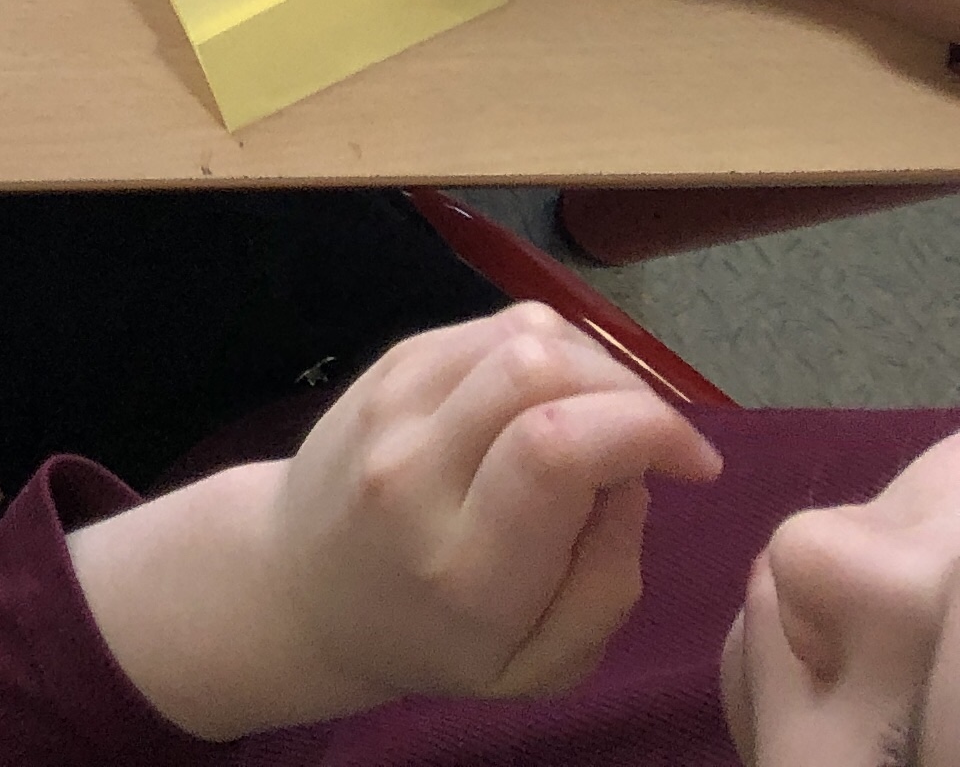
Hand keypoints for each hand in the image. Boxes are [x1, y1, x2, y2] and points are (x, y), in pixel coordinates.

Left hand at [73, 306, 721, 736]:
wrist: (299, 589)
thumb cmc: (434, 641)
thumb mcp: (538, 667)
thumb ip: (607, 584)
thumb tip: (633, 477)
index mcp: (464, 564)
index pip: (553, 450)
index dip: (647, 431)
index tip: (695, 466)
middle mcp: (416, 473)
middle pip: (535, 372)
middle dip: (630, 391)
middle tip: (656, 443)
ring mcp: (389, 407)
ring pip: (515, 334)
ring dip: (594, 363)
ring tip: (609, 418)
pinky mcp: (384, 367)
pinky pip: (486, 326)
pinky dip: (547, 347)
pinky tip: (557, 397)